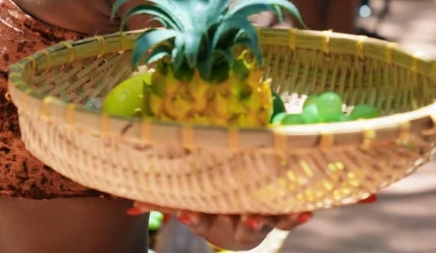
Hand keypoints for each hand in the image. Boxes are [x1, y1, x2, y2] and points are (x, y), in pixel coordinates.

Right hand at [131, 204, 309, 250]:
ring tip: (276, 218)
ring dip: (273, 221)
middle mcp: (236, 222)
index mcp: (213, 219)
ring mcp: (258, 220)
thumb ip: (158, 204)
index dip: (196, 219)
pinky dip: (298, 216)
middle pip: (238, 225)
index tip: (188, 213)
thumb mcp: (186, 208)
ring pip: (266, 221)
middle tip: (247, 220)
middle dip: (243, 223)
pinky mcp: (276, 217)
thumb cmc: (207, 211)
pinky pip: (288, 218)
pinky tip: (308, 211)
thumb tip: (127, 208)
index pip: (202, 220)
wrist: (235, 231)